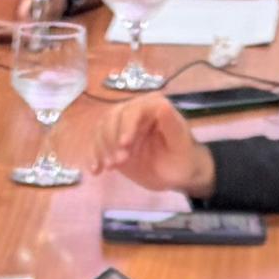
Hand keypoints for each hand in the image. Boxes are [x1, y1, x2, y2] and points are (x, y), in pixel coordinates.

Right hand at [92, 91, 213, 192]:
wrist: (177, 174)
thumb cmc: (183, 158)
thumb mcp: (181, 144)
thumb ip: (172, 125)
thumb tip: (162, 105)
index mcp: (154, 106)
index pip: (134, 110)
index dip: (126, 126)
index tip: (123, 145)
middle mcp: (136, 110)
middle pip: (113, 117)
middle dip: (111, 140)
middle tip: (117, 163)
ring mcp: (123, 124)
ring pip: (102, 128)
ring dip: (102, 148)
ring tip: (110, 168)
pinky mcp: (114, 139)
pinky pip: (98, 143)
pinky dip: (95, 156)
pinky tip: (96, 170)